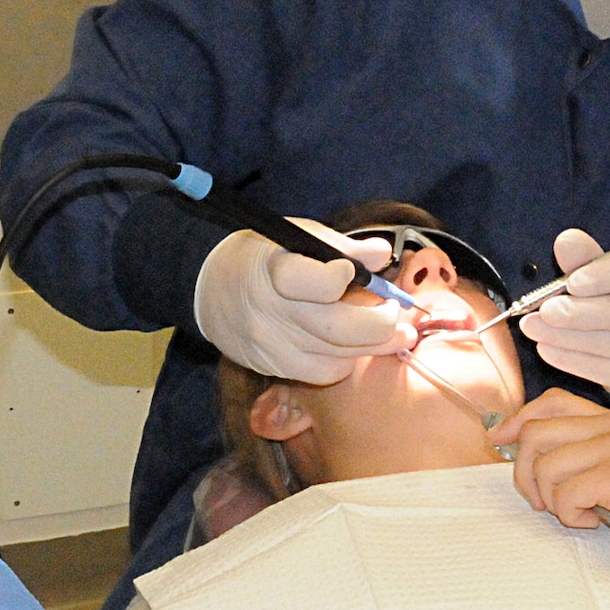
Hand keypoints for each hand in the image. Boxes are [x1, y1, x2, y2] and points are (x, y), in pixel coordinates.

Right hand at [193, 222, 415, 382]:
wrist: (208, 288)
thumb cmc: (261, 256)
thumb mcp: (296, 236)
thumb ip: (342, 246)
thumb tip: (383, 255)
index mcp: (274, 270)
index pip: (317, 282)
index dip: (344, 277)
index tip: (353, 272)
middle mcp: (270, 312)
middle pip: (339, 329)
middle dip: (382, 324)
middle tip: (400, 314)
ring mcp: (270, 345)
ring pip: (337, 357)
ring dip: (373, 346)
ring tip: (395, 333)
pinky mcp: (271, 367)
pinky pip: (321, 374)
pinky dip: (345, 361)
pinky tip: (353, 347)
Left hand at [492, 390, 609, 572]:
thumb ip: (592, 457)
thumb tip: (540, 464)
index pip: (551, 402)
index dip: (518, 420)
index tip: (499, 441)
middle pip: (536, 433)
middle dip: (526, 473)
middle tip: (543, 503)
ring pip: (546, 466)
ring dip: (551, 499)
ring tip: (577, 515)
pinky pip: (566, 492)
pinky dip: (571, 514)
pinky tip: (595, 522)